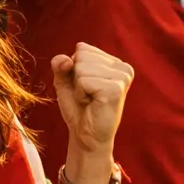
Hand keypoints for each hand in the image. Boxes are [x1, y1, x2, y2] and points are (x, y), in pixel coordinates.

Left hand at [51, 42, 133, 157]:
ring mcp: (122, 76)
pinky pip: (83, 81)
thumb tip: (65, 60)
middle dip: (76, 77)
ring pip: (81, 67)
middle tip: (87, 95)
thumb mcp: (64, 80)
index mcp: (114, 61)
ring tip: (90, 99)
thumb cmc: (78, 107)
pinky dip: (81, 94)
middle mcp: (122, 66)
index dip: (74, 68)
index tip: (85, 86)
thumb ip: (60, 64)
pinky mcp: (116, 89)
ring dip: (78, 87)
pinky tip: (92, 103)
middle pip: (81, 55)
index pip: (82, 48)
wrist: (85, 135)